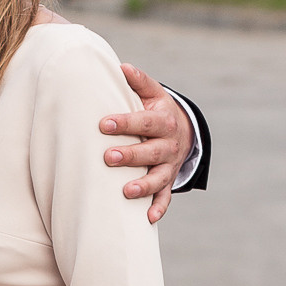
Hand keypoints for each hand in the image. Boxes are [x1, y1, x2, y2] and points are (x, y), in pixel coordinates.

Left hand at [100, 65, 196, 223]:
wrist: (182, 131)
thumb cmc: (156, 110)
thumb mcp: (152, 94)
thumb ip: (138, 82)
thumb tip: (121, 67)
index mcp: (164, 120)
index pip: (145, 122)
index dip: (125, 122)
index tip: (103, 124)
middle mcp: (169, 144)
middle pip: (152, 151)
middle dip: (131, 155)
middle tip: (109, 157)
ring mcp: (170, 165)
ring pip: (159, 177)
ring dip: (144, 185)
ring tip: (126, 191)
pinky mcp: (168, 181)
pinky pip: (165, 197)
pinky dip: (158, 208)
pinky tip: (147, 218)